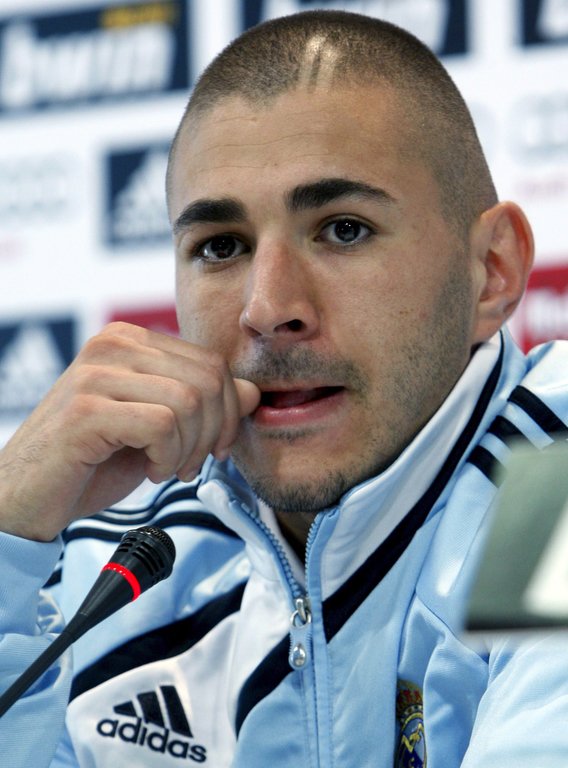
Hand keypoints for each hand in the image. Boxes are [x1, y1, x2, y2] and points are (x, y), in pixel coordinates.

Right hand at [0, 323, 259, 541]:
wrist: (25, 496)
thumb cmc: (91, 461)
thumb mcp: (158, 428)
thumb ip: (204, 405)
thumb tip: (253, 390)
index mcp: (130, 340)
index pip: (211, 362)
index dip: (228, 410)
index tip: (215, 446)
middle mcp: (113, 344)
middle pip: (208, 379)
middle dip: (215, 432)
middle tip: (193, 464)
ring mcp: (96, 374)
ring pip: (190, 401)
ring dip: (190, 449)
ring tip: (167, 468)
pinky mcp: (86, 410)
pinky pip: (163, 425)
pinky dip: (168, 457)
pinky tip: (148, 470)